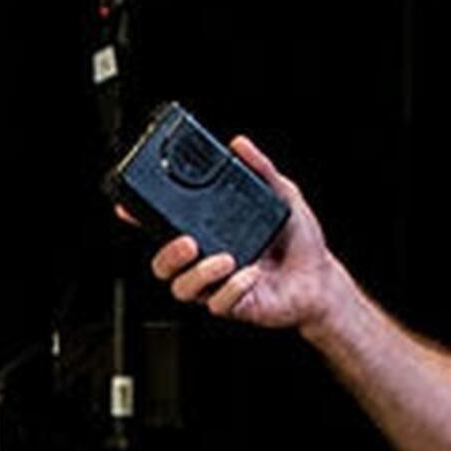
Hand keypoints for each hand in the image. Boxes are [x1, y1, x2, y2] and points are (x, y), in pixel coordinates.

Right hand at [139, 134, 343, 333]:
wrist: (322, 279)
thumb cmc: (298, 242)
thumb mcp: (282, 196)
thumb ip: (261, 169)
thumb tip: (241, 144)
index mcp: (210, 233)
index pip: (165, 227)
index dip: (140, 219)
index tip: (128, 208)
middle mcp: (207, 261)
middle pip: (162, 265)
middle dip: (168, 254)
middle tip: (188, 241)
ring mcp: (218, 286)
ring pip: (183, 288)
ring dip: (200, 273)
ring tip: (226, 259)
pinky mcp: (235, 307)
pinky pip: (219, 304)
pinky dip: (232, 289)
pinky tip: (250, 275)